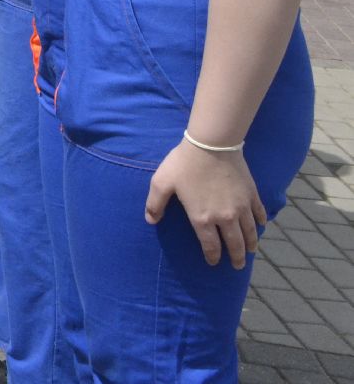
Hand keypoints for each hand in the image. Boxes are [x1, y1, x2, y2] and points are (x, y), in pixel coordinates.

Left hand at [146, 139, 266, 269]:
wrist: (211, 144)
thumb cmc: (184, 163)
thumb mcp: (161, 182)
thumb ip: (155, 204)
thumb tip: (150, 220)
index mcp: (202, 218)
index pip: (210, 245)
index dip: (212, 256)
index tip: (213, 262)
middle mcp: (225, 217)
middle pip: (234, 243)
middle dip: (236, 257)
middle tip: (237, 266)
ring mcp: (241, 207)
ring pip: (250, 232)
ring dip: (251, 244)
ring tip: (250, 252)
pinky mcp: (252, 194)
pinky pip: (259, 213)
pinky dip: (261, 222)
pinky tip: (261, 226)